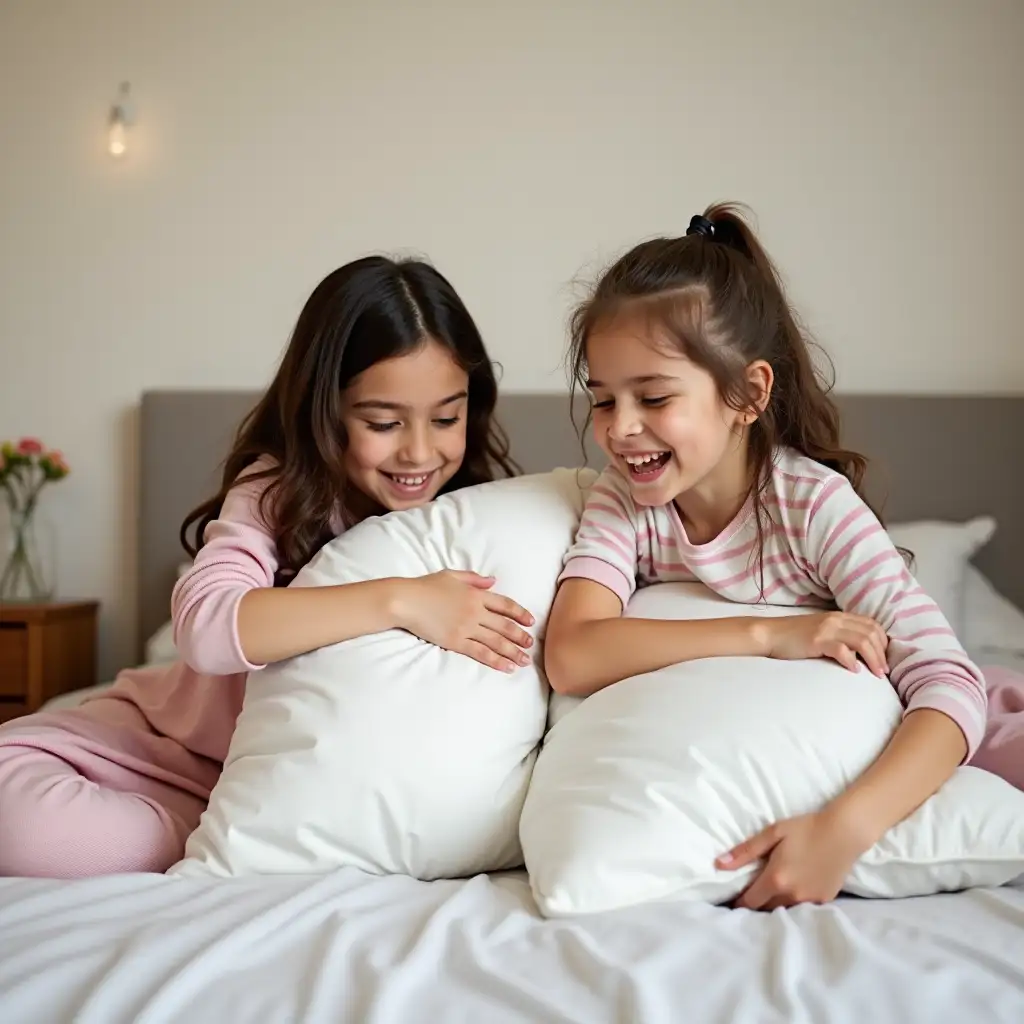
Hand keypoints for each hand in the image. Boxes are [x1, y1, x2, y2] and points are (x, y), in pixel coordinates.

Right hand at [394, 570, 534, 672]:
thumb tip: (493, 581)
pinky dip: (496, 661)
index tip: (530, 621)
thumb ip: (474, 579)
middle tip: (531, 645)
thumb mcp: (452, 575)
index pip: (506, 605)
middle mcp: (476, 612)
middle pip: (505, 626)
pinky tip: (507, 667)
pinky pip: (481, 653)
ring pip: (496, 642)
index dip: (520, 614)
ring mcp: (467, 628)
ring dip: (513, 652)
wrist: (406, 601)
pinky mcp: (456, 642)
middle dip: (520, 637)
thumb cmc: (426, 586)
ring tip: (525, 661)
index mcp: (476, 594)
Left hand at [716, 806, 874, 910]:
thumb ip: (745, 851)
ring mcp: (810, 900)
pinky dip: (792, 902)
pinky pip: (802, 907)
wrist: (843, 832)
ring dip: (773, 905)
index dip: (738, 903)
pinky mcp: (824, 900)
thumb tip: (719, 864)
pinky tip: (790, 891)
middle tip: (747, 896)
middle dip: (755, 904)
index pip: (750, 902)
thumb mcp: (772, 833)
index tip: (731, 900)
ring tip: (766, 895)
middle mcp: (792, 895)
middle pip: (765, 908)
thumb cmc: (805, 828)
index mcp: (776, 879)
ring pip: (784, 909)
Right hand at [765, 612, 888, 675]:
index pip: (872, 625)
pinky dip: (852, 661)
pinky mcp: (816, 640)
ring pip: (862, 640)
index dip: (883, 642)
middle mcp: (835, 619)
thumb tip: (860, 654)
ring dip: (873, 659)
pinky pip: (842, 649)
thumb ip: (840, 637)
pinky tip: (854, 671)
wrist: (769, 635)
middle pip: (871, 633)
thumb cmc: (795, 638)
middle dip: (882, 654)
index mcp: (839, 616)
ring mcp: (826, 628)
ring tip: (876, 674)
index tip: (885, 660)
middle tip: (884, 671)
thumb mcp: (822, 633)